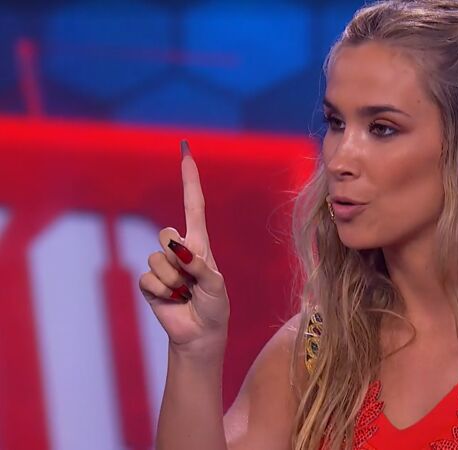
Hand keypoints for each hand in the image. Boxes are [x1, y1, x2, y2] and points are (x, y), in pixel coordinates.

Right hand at [138, 140, 229, 356]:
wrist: (201, 334)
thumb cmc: (215, 307)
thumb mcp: (216, 285)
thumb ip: (199, 265)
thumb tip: (176, 248)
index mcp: (200, 242)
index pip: (193, 204)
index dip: (189, 178)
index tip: (186, 150)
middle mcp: (179, 249)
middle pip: (165, 233)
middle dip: (180, 259)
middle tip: (192, 282)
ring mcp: (162, 265)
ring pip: (157, 259)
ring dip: (174, 281)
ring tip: (185, 294)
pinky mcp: (149, 283)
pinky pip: (147, 278)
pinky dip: (162, 292)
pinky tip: (172, 301)